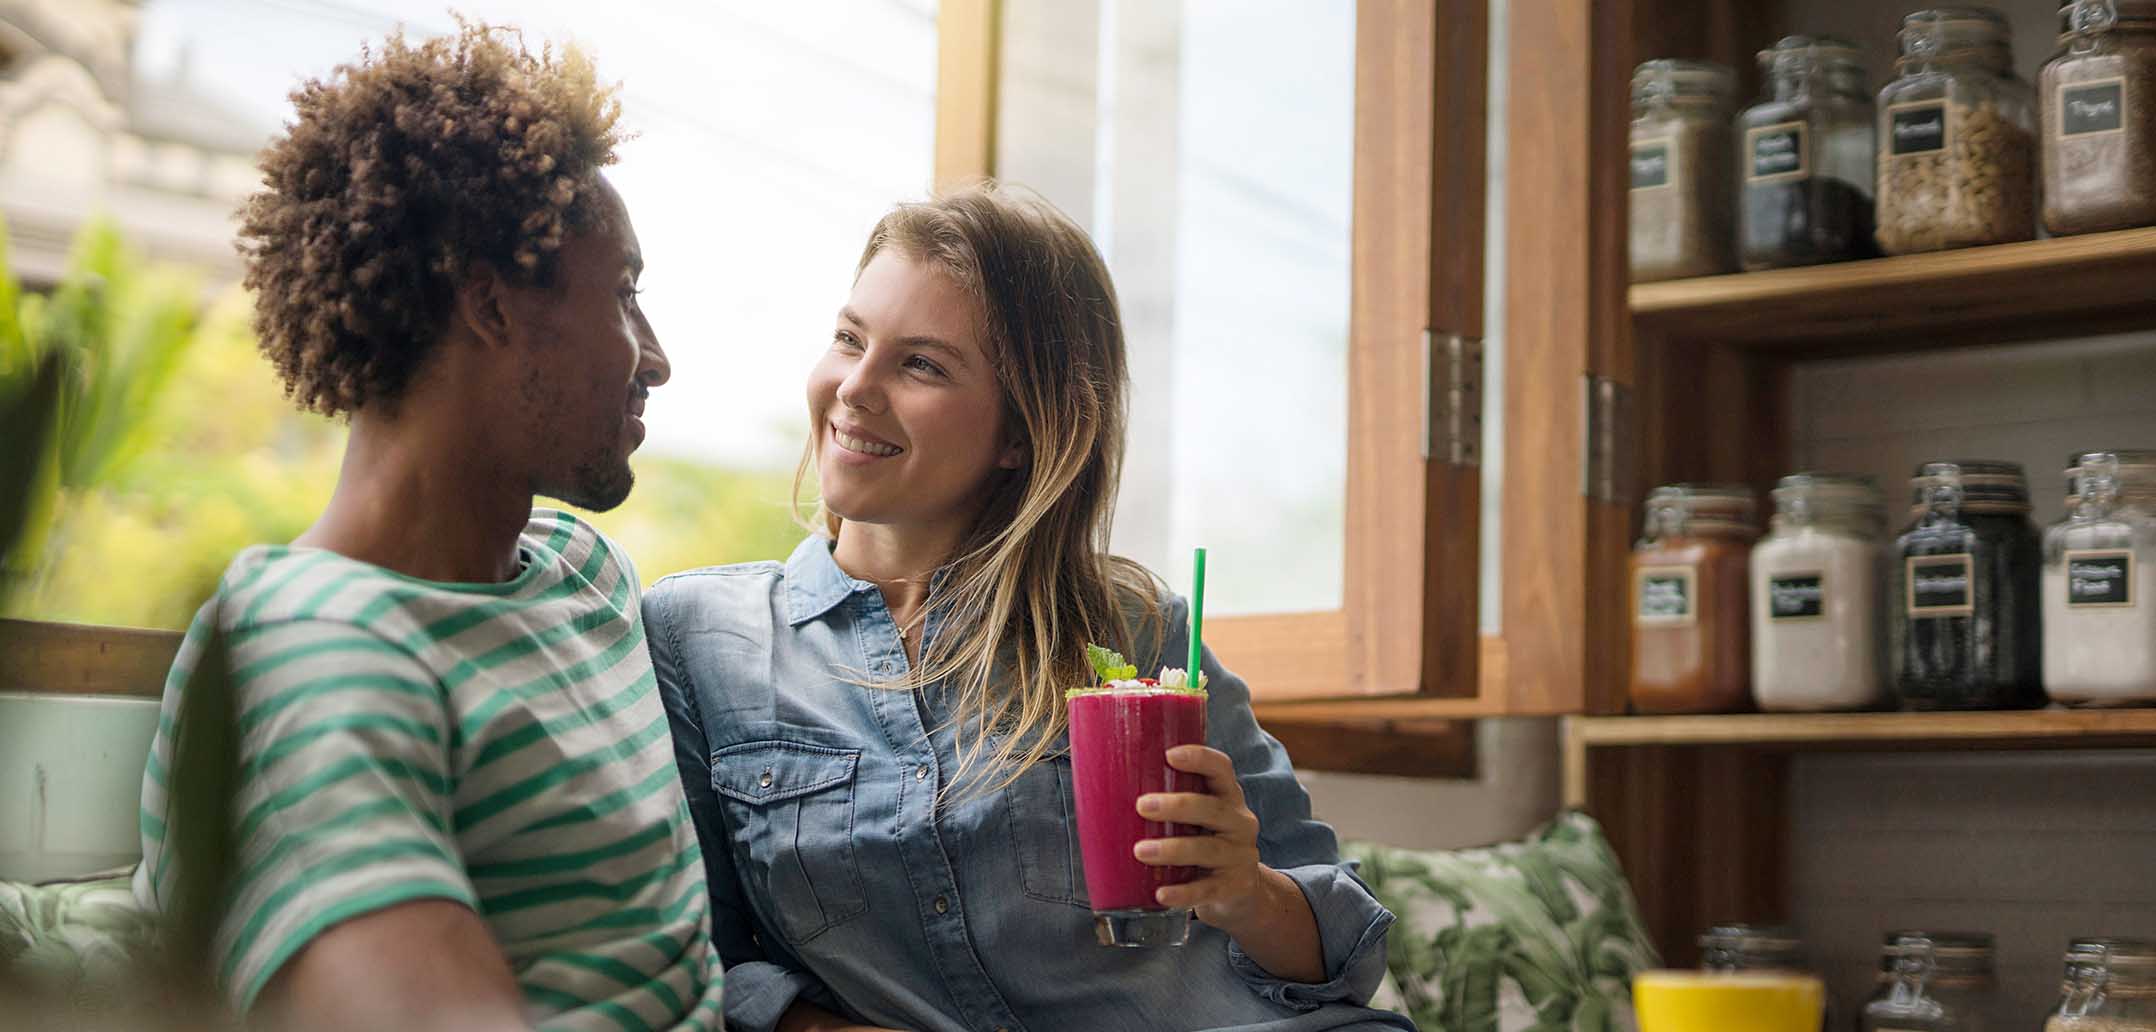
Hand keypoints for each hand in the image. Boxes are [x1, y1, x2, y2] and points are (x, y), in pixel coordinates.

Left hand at [1133, 744, 1324, 982]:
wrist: (1242, 895)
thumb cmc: (1204, 844)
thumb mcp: (1198, 821)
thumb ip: (1171, 804)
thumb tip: (1102, 788)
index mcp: (1229, 797)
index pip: (1221, 769)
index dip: (1200, 758)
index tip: (1169, 755)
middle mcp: (1240, 823)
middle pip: (1212, 808)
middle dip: (1177, 805)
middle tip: (1141, 806)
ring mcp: (1239, 856)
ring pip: (1208, 849)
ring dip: (1172, 849)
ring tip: (1140, 851)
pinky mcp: (1234, 888)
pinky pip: (1207, 890)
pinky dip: (1183, 893)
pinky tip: (1161, 894)